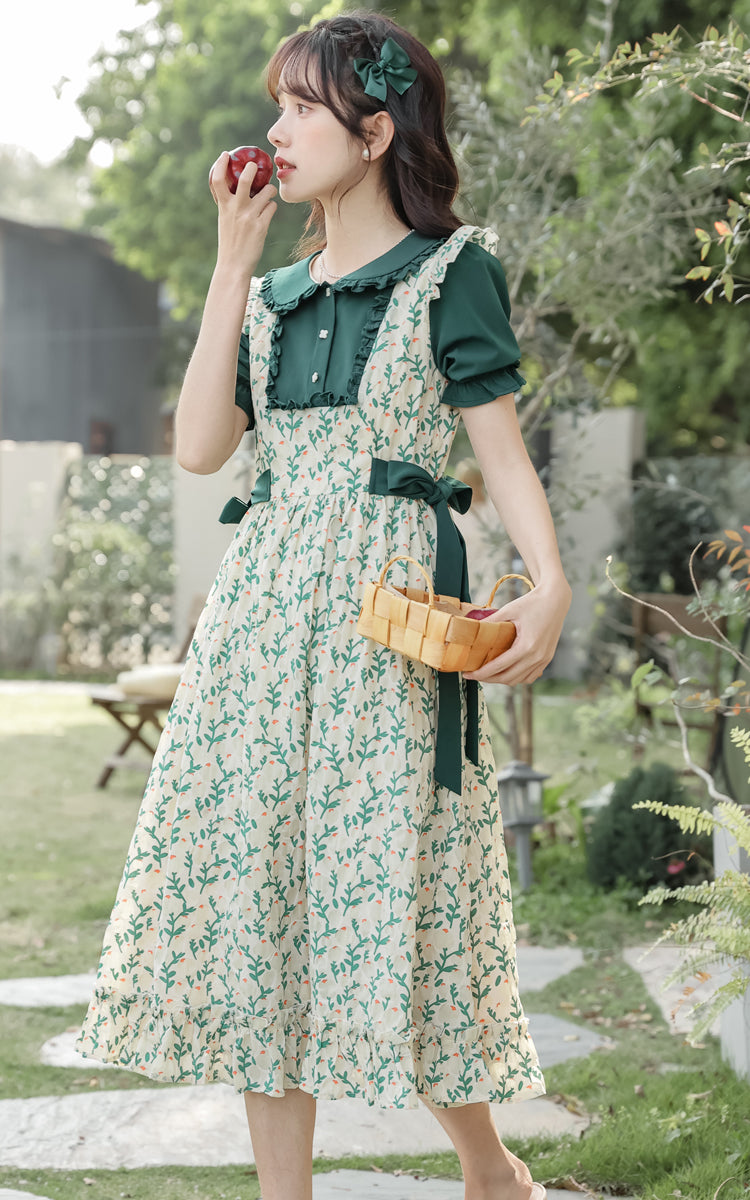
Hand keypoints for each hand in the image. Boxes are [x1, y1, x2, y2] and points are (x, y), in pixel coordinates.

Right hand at [208, 150, 276, 278]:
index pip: (218, 179)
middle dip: (252, 168)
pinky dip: (271, 207)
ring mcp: (249, 217)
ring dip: (269, 190)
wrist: (234, 265)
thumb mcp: (225, 220)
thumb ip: (229, 205)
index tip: (225, 155)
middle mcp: (236, 209)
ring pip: (266, 192)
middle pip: (245, 179)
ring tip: (268, 194)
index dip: (220, 164)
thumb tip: (237, 190)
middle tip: (255, 166)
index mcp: (224, 206)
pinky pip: (272, 208)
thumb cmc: (230, 243)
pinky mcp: (262, 226)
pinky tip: (268, 211)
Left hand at [463, 579, 570, 685]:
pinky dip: (517, 677)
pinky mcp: (547, 658)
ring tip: (488, 673)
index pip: (499, 667)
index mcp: (527, 646)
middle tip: (474, 674)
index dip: (482, 673)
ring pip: (519, 680)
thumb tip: (472, 628)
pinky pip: (530, 676)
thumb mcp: (509, 610)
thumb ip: (491, 621)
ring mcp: (544, 660)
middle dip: (489, 679)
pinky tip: (506, 671)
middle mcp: (537, 657)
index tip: (468, 674)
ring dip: (502, 679)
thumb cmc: (533, 603)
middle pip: (508, 678)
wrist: (556, 600)